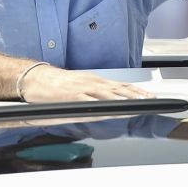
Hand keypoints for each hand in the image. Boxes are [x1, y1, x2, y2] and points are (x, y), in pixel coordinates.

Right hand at [22, 65, 154, 101]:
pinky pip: (90, 100)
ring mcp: (83, 88)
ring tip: (138, 104)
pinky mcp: (72, 95)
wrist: (36, 79)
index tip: (149, 96)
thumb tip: (109, 104)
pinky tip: (111, 108)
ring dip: (124, 99)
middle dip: (136, 94)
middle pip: (119, 88)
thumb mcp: (80, 86)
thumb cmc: (57, 84)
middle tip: (151, 99)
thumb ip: (95, 94)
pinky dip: (102, 104)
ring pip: (108, 93)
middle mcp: (92, 82)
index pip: (121, 85)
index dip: (136, 91)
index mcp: (95, 81)